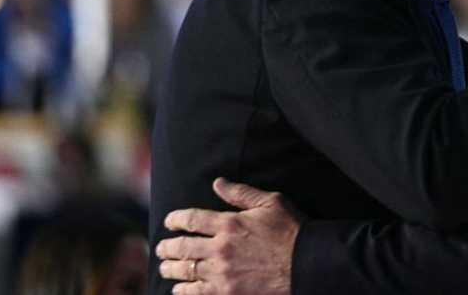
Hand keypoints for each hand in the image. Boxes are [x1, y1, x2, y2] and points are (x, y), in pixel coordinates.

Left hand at [157, 178, 302, 294]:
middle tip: (161, 248)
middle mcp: (220, 248)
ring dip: (171, 269)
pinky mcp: (226, 292)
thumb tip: (218, 183)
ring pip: (185, 270)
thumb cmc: (291, 230)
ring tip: (165, 268)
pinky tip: (179, 289)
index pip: (191, 219)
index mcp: (229, 223)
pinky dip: (183, 291)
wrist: (306, 264)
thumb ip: (241, 193)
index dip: (176, 219)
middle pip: (182, 247)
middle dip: (167, 247)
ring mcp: (221, 273)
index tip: (170, 222)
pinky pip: (196, 293)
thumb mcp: (271, 203)